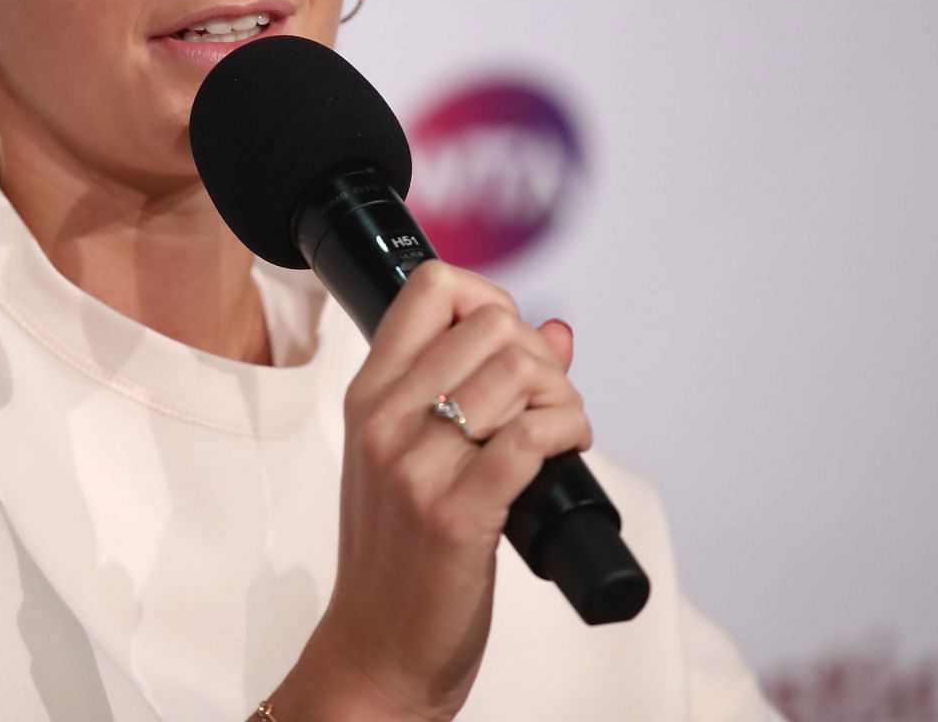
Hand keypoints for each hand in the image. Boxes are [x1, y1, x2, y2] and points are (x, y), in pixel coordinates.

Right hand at [270, 260, 588, 721]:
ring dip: (562, 398)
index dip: (490, 297)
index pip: (431, 287)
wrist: (377, 650)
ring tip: (557, 435)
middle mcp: (385, 420)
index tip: (510, 344)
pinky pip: (532, 435)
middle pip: (491, 323)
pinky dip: (568, 434)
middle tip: (545, 405)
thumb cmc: (398, 555)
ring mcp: (416, 467)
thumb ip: (475, 385)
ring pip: (519, 374)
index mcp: (368, 396)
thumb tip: (557, 331)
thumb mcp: (412, 457)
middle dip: (539, 357)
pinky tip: (565, 455)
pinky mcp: (457, 515)